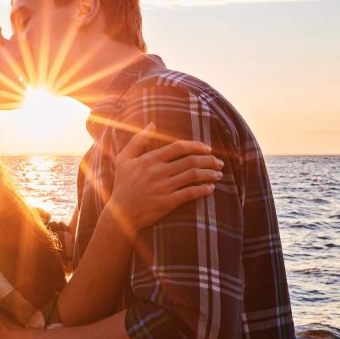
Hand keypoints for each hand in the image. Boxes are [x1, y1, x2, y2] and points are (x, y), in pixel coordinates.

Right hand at [109, 123, 223, 231]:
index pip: (179, 147)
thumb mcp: (124, 159)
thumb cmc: (123, 185)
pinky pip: (190, 193)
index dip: (196, 146)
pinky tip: (210, 188)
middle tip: (219, 162)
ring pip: (193, 176)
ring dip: (210, 174)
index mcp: (149, 159)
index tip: (208, 148)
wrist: (120, 214)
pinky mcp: (167, 202)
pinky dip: (203, 189)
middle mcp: (157, 171)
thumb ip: (138, 140)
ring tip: (219, 174)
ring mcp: (163, 187)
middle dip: (209, 160)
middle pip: (190, 161)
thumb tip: (152, 124)